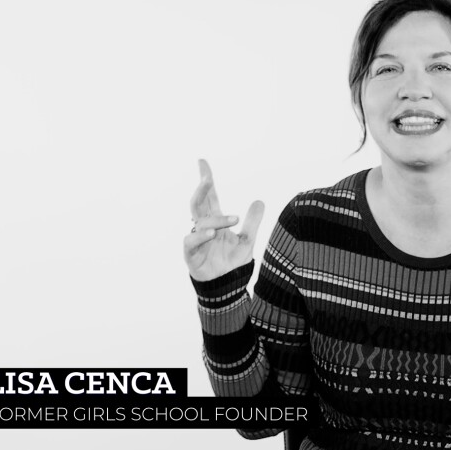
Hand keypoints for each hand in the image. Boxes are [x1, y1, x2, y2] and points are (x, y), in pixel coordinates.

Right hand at [183, 159, 264, 281]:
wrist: (227, 287)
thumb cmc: (232, 263)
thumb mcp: (247, 240)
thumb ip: (253, 222)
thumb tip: (259, 201)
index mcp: (216, 221)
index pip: (210, 196)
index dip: (206, 180)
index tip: (201, 162)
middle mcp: (204, 227)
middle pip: (199, 203)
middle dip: (202, 189)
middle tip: (208, 179)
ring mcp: (196, 240)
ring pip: (200, 221)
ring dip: (217, 218)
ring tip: (234, 219)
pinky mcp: (191, 254)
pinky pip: (191, 241)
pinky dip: (201, 236)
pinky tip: (211, 233)